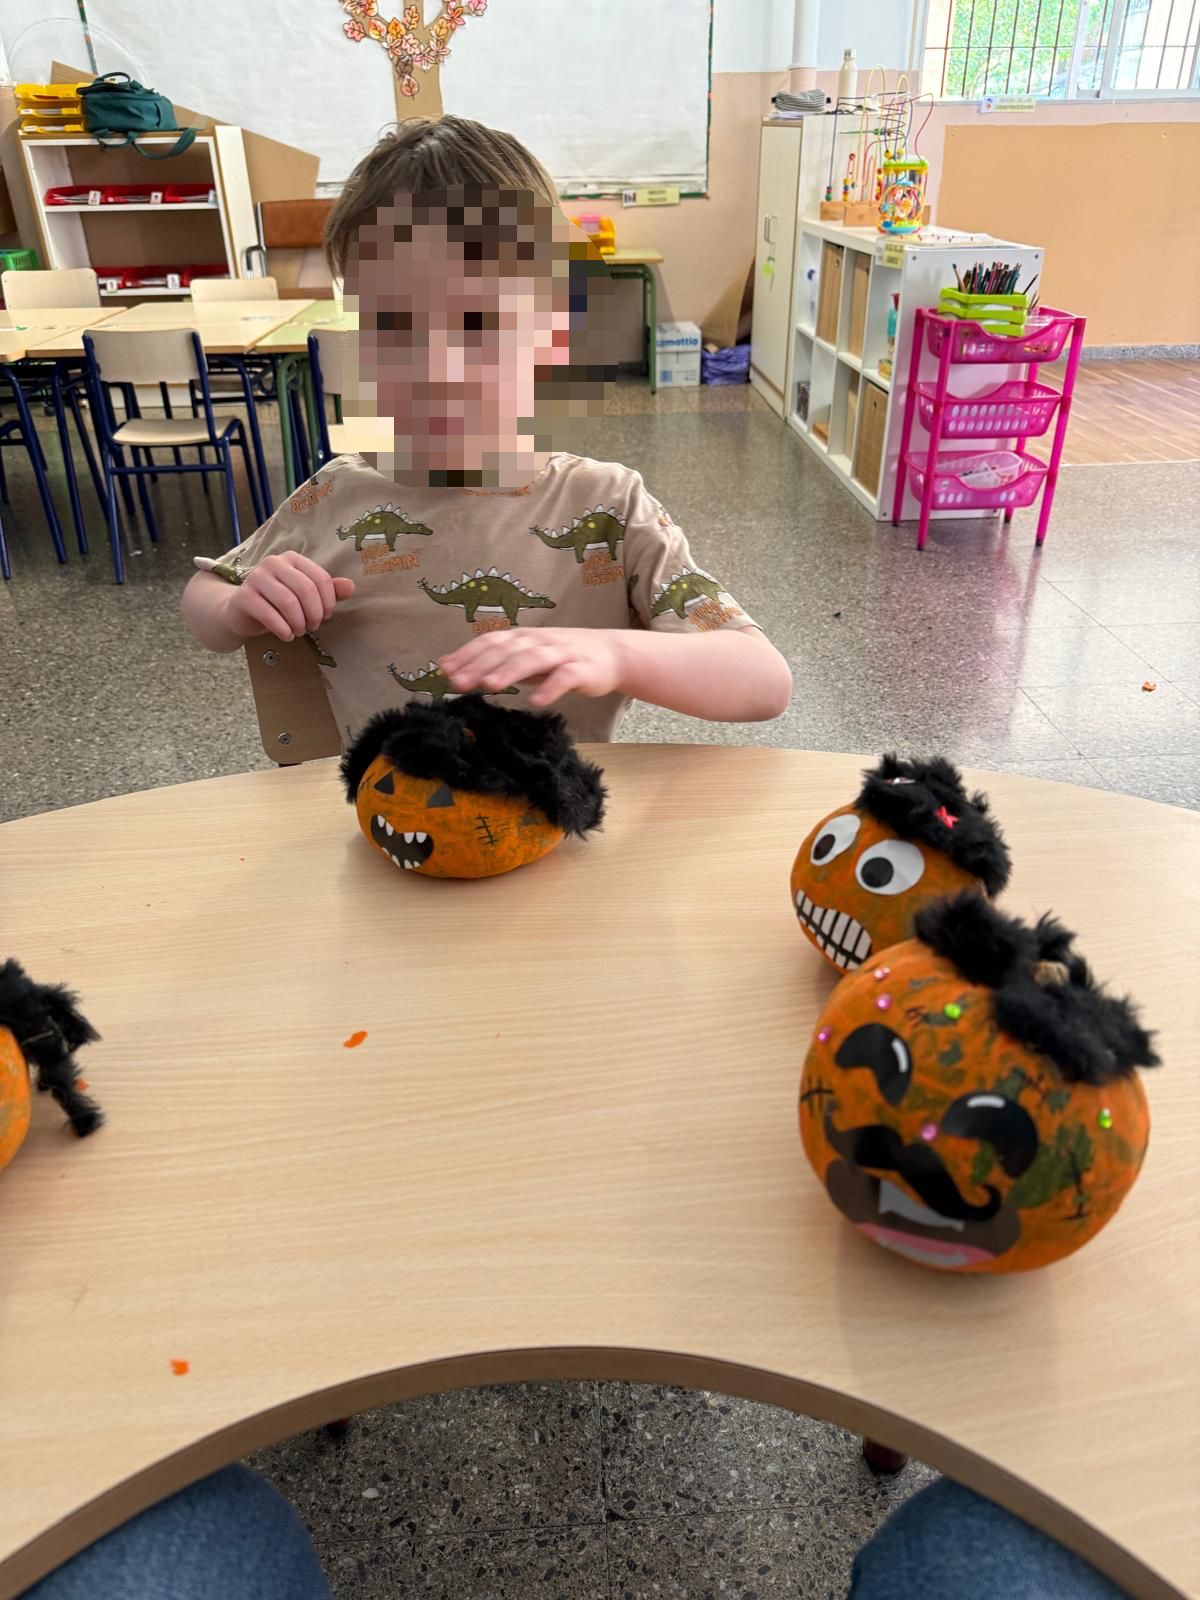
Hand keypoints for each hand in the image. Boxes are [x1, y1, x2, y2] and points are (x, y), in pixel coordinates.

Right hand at [223, 552, 354, 642]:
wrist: (241, 613)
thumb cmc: (277, 603)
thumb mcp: (304, 597)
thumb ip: (328, 591)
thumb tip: (351, 586)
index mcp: (292, 559)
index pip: (320, 578)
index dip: (328, 602)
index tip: (326, 616)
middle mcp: (273, 563)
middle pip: (305, 589)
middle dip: (314, 614)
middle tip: (313, 627)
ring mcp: (256, 577)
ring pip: (288, 602)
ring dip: (299, 623)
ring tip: (299, 631)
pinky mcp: (244, 597)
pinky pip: (270, 615)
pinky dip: (283, 629)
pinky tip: (287, 636)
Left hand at [439, 628, 625, 707]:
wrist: (611, 654)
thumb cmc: (561, 657)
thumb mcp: (524, 655)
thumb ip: (492, 661)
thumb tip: (448, 667)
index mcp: (523, 637)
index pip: (490, 642)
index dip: (467, 655)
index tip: (444, 671)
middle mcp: (539, 641)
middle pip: (506, 650)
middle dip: (480, 665)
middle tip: (458, 682)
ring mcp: (561, 653)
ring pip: (532, 659)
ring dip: (509, 672)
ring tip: (490, 686)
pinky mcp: (582, 669)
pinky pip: (565, 678)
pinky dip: (550, 688)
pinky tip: (536, 701)